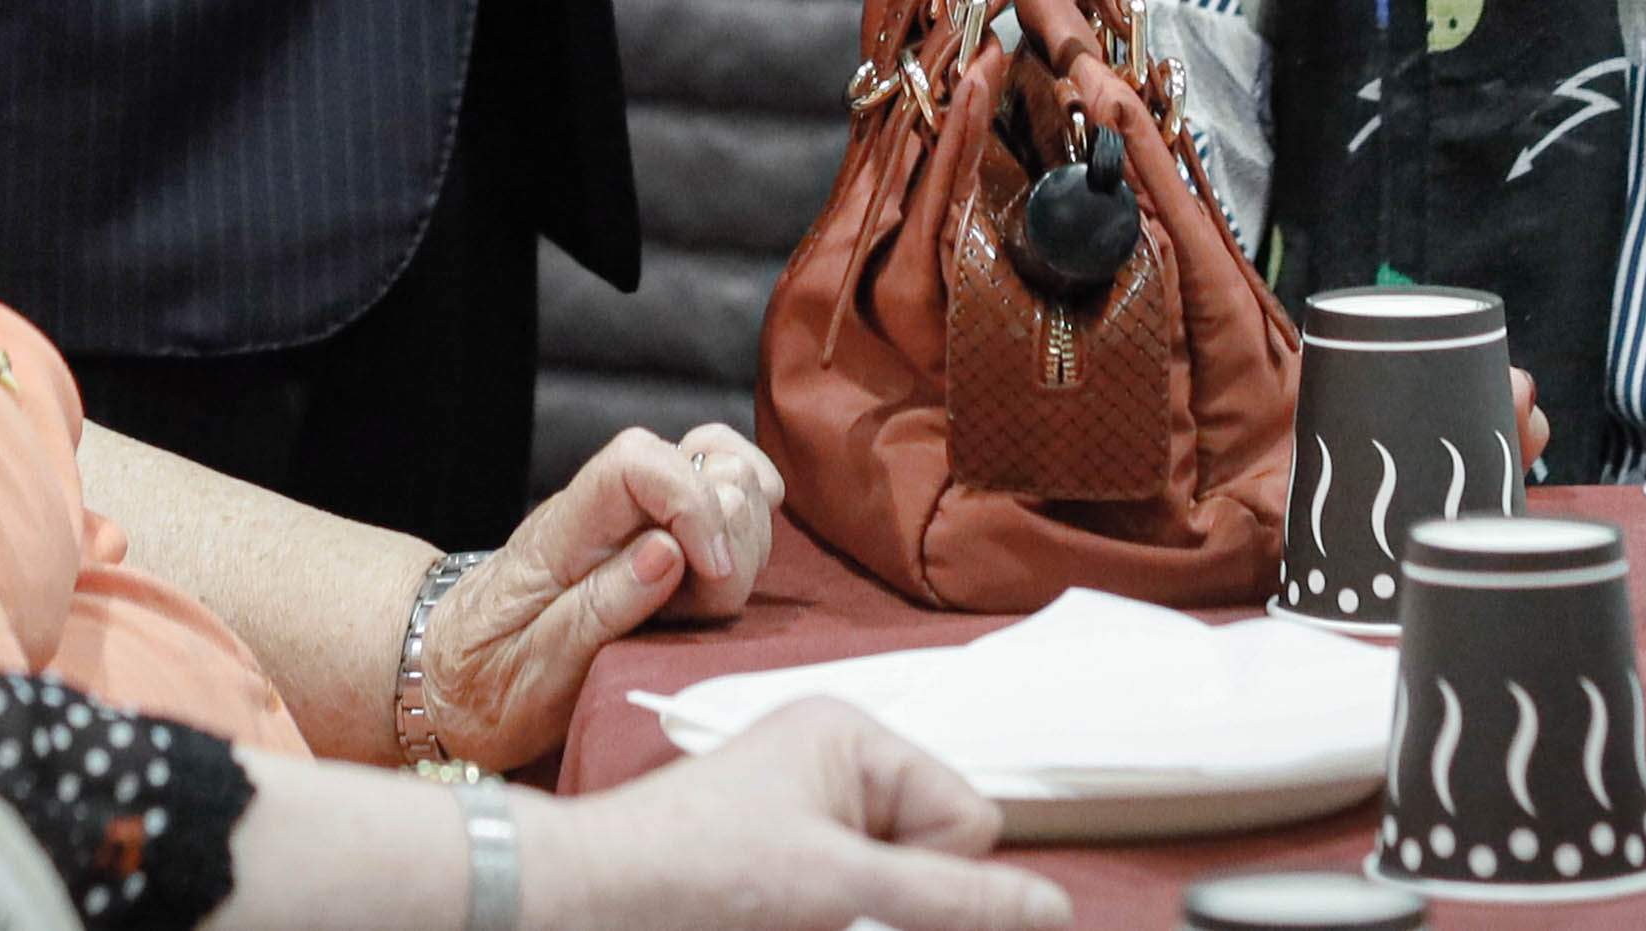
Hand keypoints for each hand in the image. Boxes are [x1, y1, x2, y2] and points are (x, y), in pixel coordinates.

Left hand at [426, 423, 782, 766]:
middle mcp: (604, 512)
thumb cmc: (487, 681)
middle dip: (731, 527)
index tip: (711, 572)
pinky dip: (747, 517)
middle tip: (711, 600)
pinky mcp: (658, 539)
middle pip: (695, 461)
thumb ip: (599, 610)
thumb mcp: (533, 670)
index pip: (634, 462)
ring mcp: (634, 521)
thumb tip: (668, 552)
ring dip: (744, 530)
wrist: (455, 679)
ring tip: (713, 595)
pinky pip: (721, 495)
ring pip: (721, 473)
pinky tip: (732, 563)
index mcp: (563, 535)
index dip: (691, 502)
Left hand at [526, 704, 1058, 930]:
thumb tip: (1054, 910)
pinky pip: (855, 899)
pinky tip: (784, 919)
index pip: (967, 815)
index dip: (934, 872)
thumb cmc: (696, 867)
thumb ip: (954, 899)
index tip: (862, 885)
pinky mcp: (785, 861)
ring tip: (786, 912)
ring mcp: (808, 813)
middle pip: (933, 854)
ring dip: (860, 917)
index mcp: (854, 734)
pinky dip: (836, 921)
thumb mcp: (839, 883)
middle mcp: (836, 762)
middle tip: (815, 904)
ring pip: (894, 888)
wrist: (590, 899)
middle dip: (894, 898)